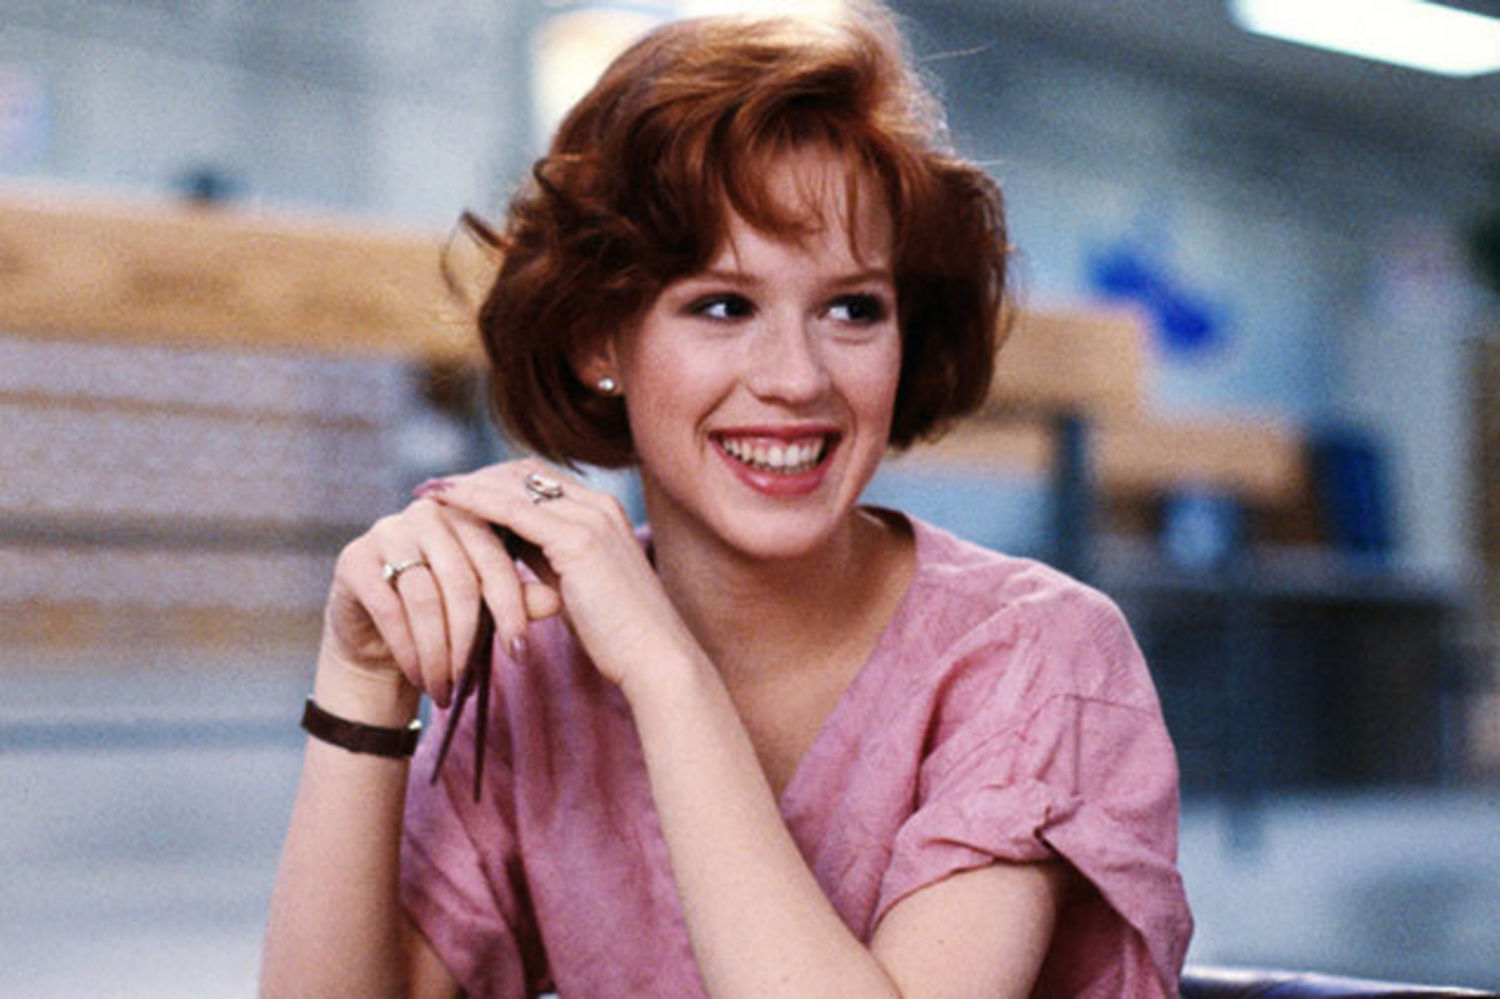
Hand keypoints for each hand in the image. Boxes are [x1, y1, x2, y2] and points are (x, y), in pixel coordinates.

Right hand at [318, 467, 561, 706]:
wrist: (378, 635)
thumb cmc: (444, 616)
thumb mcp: (484, 608)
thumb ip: (517, 599)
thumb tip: (556, 601)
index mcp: (468, 515)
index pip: (496, 559)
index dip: (510, 609)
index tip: (520, 653)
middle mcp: (428, 514)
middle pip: (462, 580)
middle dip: (469, 639)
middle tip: (471, 681)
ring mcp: (388, 531)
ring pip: (426, 599)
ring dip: (438, 652)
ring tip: (446, 688)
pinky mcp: (355, 559)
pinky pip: (390, 609)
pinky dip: (408, 649)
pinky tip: (418, 676)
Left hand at [419, 461, 702, 690]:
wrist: (655, 659)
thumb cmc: (619, 636)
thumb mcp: (578, 586)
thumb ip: (550, 561)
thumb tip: (511, 551)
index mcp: (604, 512)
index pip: (540, 480)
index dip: (497, 482)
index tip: (459, 491)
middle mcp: (599, 504)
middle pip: (524, 473)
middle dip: (477, 477)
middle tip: (434, 488)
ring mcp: (590, 518)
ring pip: (514, 485)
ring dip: (468, 484)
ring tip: (427, 491)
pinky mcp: (577, 540)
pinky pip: (511, 510)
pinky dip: (473, 501)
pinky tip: (443, 503)